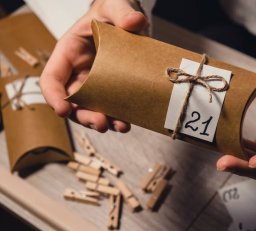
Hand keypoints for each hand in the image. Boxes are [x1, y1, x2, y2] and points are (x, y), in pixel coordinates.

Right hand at [40, 0, 146, 131]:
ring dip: (103, 121)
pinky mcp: (114, 89)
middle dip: (84, 115)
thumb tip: (135, 22)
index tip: (63, 109)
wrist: (129, 20)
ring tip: (120, 126)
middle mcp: (79, 72)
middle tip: (101, 123)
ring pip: (92, 109)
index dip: (54, 96)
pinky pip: (112, 107)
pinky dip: (118, 117)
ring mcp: (96, 84)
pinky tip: (129, 121)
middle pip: (73, 101)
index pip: (52, 78)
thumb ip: (121, 11)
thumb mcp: (115, 5)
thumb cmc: (113, 11)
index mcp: (69, 52)